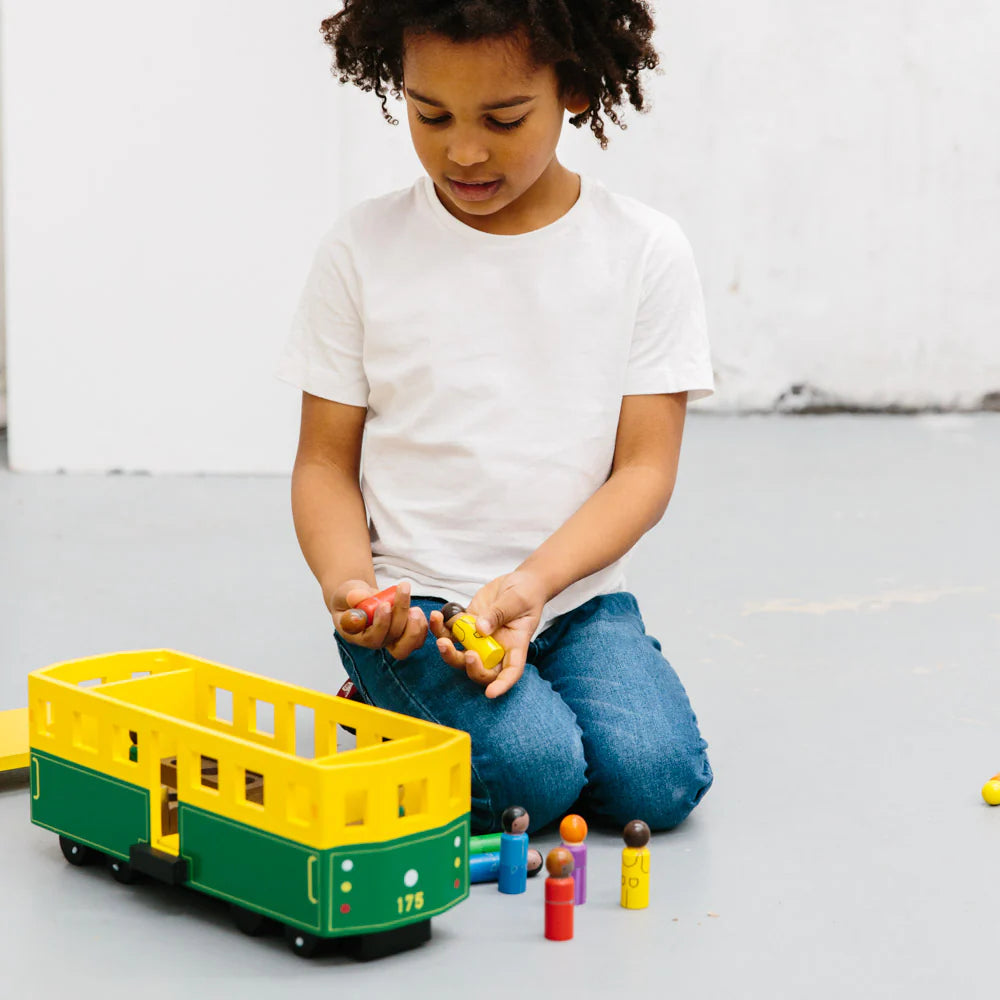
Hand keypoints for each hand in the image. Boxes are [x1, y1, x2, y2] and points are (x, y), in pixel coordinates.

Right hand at [329, 579, 426, 660]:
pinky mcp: (403, 637)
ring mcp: (389, 642)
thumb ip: (353, 594)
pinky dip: (422, 627)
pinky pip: (417, 641)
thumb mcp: (349, 591)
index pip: (369, 637)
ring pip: (405, 646)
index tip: (385, 604)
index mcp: (355, 634)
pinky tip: (417, 610)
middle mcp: (373, 642)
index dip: (380, 624)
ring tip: (414, 607)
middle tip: (403, 592)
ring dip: (413, 626)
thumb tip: (357, 597)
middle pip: (390, 639)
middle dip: (400, 615)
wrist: (364, 598)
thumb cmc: (354, 596)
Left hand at [429, 570, 546, 698]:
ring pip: (460, 654)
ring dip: (447, 650)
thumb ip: (499, 613)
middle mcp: (495, 647)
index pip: (511, 672)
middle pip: (480, 669)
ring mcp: (479, 638)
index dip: (501, 685)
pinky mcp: (467, 625)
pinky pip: (450, 633)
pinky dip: (440, 628)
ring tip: (440, 637)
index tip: (490, 693)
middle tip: (465, 653)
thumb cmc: (526, 594)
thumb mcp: (517, 600)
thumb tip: (481, 628)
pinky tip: (436, 616)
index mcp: (514, 645)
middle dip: (469, 667)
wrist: (518, 582)